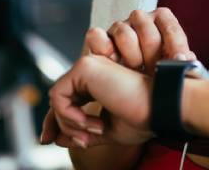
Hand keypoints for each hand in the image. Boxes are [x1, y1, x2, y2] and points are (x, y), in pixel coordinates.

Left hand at [39, 54, 153, 147]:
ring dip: (71, 123)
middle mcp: (92, 71)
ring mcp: (88, 66)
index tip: (49, 140)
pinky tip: (93, 123)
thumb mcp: (107, 131)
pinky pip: (58, 96)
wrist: (160, 108)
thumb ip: (81, 133)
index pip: (67, 99)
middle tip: (83, 142)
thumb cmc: (143, 117)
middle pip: (58, 99)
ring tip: (97, 129)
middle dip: (59, 124)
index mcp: (98, 83)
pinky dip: (69, 116)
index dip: (55, 121)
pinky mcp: (84, 67)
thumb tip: (55, 138)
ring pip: (57, 98)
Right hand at [85, 8, 196, 73]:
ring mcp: (117, 29)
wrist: (132, 95)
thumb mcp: (173, 70)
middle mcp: (139, 22)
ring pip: (122, 32)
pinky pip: (95, 35)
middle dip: (151, 51)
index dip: (174, 42)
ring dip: (130, 55)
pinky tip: (112, 62)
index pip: (167, 22)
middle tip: (153, 69)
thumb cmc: (155, 80)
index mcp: (160, 24)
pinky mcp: (97, 40)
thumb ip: (181, 62)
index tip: (178, 61)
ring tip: (135, 70)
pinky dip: (103, 48)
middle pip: (144, 25)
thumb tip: (184, 60)